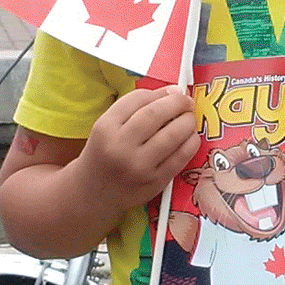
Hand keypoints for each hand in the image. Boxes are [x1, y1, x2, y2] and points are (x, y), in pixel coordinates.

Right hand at [81, 85, 198, 210]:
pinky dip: (191, 142)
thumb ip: (135, 107)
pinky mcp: (155, 182)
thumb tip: (173, 91)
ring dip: (187, 122)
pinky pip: (181, 157)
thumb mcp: (108, 127)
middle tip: (187, 102)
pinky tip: (190, 137)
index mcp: (105, 128)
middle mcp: (120, 146)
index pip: (138, 99)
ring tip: (189, 118)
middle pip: (156, 114)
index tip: (172, 91)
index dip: (161, 92)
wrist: (94, 193)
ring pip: (172, 134)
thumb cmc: (104, 155)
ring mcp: (139, 166)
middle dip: (178, 103)